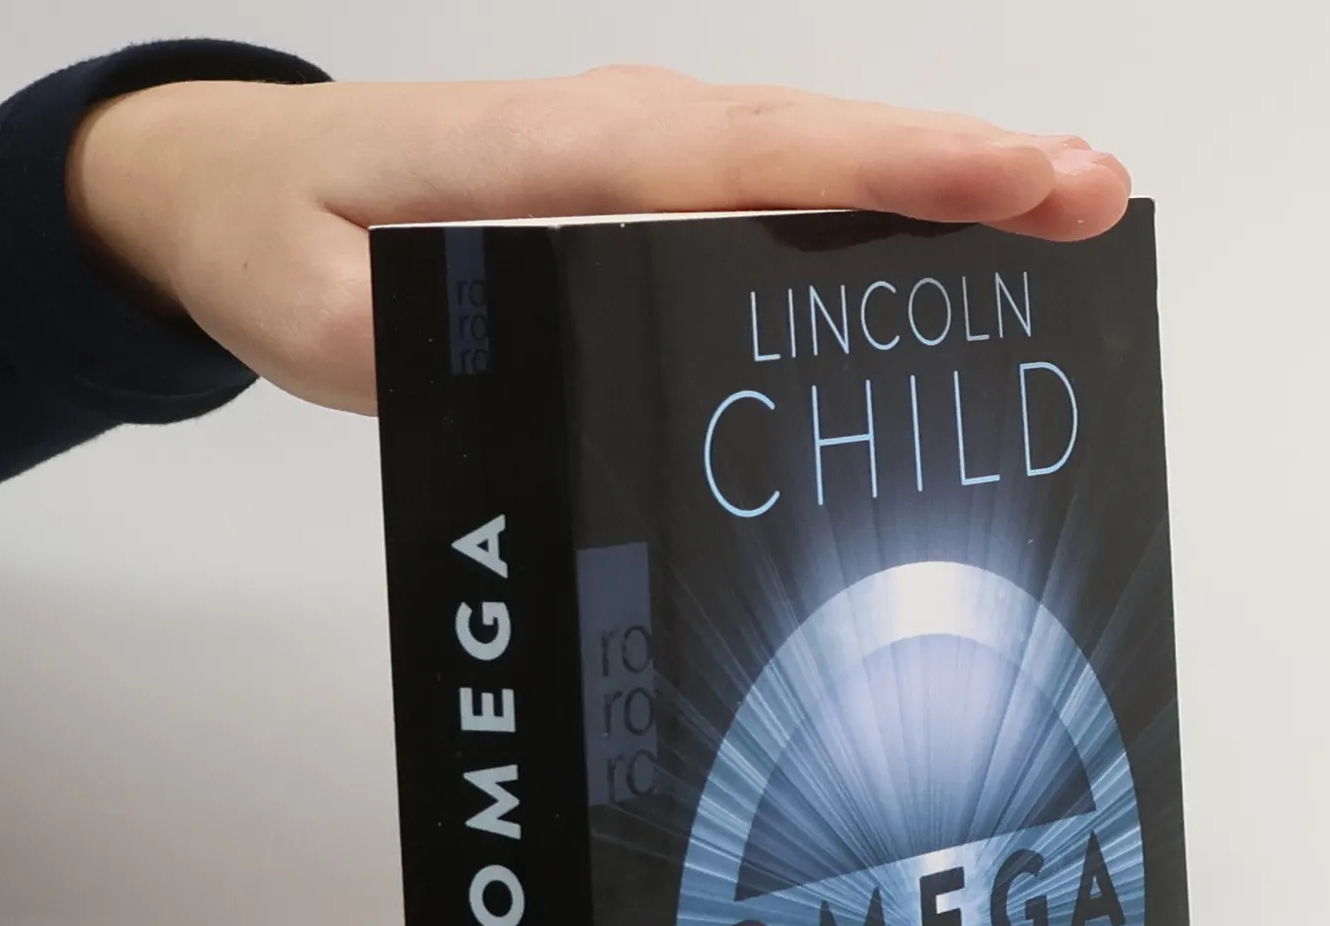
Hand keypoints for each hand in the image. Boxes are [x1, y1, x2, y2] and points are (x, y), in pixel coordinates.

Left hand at [66, 67, 1130, 414]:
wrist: (231, 185)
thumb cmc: (282, 231)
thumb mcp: (313, 307)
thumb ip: (406, 340)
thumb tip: (515, 377)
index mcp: (560, 155)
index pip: (753, 156)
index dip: (892, 166)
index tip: (1016, 181)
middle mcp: (621, 144)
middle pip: (818, 149)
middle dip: (964, 170)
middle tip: (1098, 198)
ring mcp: (639, 171)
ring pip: (812, 168)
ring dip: (938, 189)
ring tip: (1064, 217)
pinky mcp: (640, 207)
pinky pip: (774, 203)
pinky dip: (867, 217)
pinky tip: (939, 253)